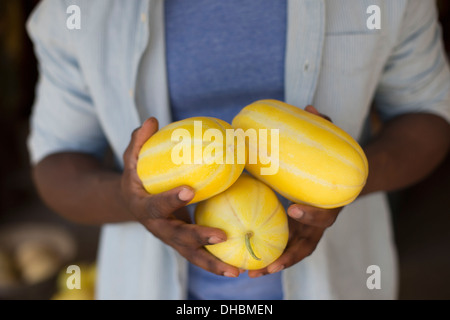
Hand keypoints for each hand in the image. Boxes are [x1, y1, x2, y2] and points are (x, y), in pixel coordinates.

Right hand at [121, 117, 239, 277]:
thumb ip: (138, 142)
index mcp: (143, 207)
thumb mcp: (131, 160)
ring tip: (235, 272)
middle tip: (221, 237)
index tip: (189, 190)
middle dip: (199, 239)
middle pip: (177, 237)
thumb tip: (152, 120)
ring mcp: (170, 238)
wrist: (132, 204)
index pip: (156, 204)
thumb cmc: (136, 178)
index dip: (171, 199)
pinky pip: (199, 255)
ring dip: (212, 263)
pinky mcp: (182, 243)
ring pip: (191, 254)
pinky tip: (238, 269)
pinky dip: (216, 263)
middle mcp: (157, 227)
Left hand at [248, 105, 341, 277]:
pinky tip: (251, 262)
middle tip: (268, 264)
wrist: (350, 179)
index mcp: (332, 203)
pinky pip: (287, 247)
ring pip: (296, 252)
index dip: (311, 214)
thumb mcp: (337, 142)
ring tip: (252, 273)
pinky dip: (273, 256)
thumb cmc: (338, 161)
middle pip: (308, 244)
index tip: (293, 208)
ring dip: (276, 264)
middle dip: (288, 256)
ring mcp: (311, 229)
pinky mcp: (301, 230)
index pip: (325, 214)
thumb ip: (325, 126)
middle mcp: (322, 221)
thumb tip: (309, 108)